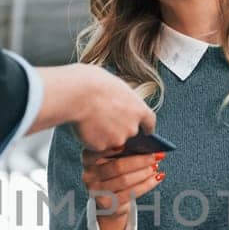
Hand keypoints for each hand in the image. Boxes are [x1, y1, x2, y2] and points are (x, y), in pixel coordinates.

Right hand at [31, 65, 155, 152]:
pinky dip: (92, 139)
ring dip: (105, 134)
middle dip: (119, 127)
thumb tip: (118, 103)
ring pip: (112, 140)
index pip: (149, 122)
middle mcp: (132, 127)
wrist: (79, 94)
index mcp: (139, 109)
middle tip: (104, 117)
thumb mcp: (116, 86)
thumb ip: (122, 100)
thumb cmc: (94, 83)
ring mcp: (117, 138)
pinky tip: (84, 127)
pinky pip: (97, 145)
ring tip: (91, 119)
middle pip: (129, 132)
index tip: (146, 130)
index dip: (146, 126)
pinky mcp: (102, 146)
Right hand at [83, 149, 165, 222]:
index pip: (101, 150)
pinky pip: (131, 193)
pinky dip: (147, 184)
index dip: (116, 147)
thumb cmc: (113, 174)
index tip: (130, 142)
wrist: (107, 201)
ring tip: (156, 166)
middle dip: (140, 161)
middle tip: (155, 155)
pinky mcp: (107, 204)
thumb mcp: (112, 160)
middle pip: (117, 166)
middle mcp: (88, 175)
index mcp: (87, 159)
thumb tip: (146, 145)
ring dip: (144, 173)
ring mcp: (96, 191)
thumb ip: (123, 151)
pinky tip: (157, 177)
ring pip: (125, 180)